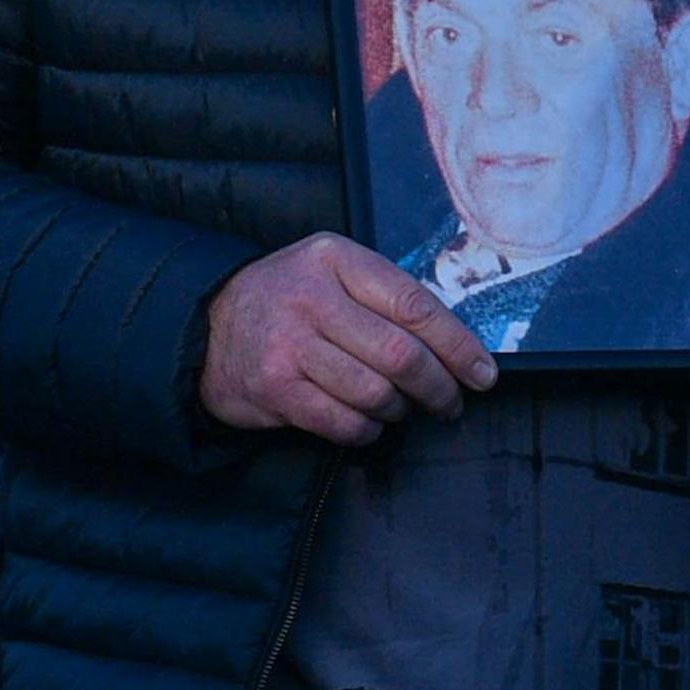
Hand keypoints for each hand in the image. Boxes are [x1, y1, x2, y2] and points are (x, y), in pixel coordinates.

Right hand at [199, 233, 497, 446]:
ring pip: (376, 393)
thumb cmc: (286, 301)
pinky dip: (367, 430)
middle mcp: (312, 297)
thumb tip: (455, 346)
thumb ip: (383, 296)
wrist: (206, 327)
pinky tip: (368, 422)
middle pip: (401, 355)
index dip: (458, 345)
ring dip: (400, 410)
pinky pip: (343, 422)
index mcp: (336, 260)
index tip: (482, 373)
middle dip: (439, 387)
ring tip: (401, 408)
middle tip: (450, 402)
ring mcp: (290, 344)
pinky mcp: (275, 387)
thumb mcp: (330, 273)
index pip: (415, 305)